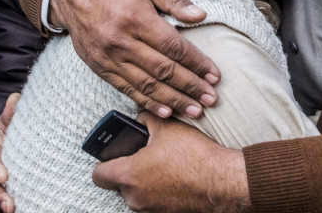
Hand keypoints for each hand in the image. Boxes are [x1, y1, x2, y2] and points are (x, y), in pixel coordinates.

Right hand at [50, 0, 217, 118]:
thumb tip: (201, 15)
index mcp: (137, 17)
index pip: (174, 47)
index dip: (197, 63)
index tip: (215, 76)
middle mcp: (122, 41)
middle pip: (163, 70)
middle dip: (190, 87)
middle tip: (211, 99)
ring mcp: (109, 57)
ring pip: (146, 84)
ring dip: (173, 101)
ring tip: (195, 111)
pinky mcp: (100, 68)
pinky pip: (127, 89)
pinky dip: (147, 102)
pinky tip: (166, 112)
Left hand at [93, 113, 248, 212]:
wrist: (222, 181)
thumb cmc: (194, 157)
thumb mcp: (168, 127)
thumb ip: (147, 119)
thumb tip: (140, 118)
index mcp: (128, 175)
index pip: (99, 174)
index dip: (104, 162)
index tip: (114, 155)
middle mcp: (134, 197)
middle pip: (119, 185)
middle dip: (129, 170)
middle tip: (146, 156)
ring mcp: (150, 209)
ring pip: (138, 194)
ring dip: (146, 181)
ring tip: (165, 165)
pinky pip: (156, 201)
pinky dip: (162, 190)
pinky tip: (177, 177)